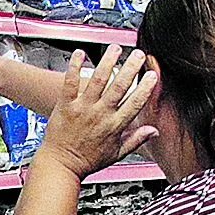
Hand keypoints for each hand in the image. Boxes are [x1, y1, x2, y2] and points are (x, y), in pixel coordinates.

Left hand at [37, 47, 158, 179]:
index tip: (152, 75)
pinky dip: (75, 66)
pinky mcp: (66, 105)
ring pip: (98, 80)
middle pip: (119, 86)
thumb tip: (154, 131)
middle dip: (131, 68)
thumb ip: (136, 140)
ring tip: (115, 48)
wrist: (60, 165)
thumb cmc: (86, 161)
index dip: (145, 88)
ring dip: (108, 62)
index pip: (135, 103)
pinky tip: (80, 53)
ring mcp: (82, 108)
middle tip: (138, 54)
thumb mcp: (116, 154)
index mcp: (114, 126)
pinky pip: (70, 82)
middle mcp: (100, 114)